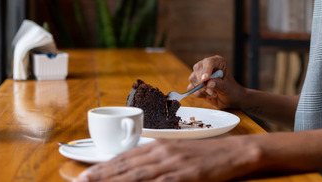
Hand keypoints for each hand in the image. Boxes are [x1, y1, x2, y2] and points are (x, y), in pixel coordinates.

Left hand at [74, 137, 257, 181]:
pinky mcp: (185, 176)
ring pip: (137, 176)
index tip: (84, 175)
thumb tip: (138, 170)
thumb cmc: (209, 155)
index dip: (103, 168)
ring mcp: (173, 164)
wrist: (236, 151)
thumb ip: (159, 161)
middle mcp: (162, 152)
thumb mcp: (180, 153)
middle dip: (101, 176)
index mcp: (160, 145)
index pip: (125, 157)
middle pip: (125, 167)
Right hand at [188, 55, 246, 109]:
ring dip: (202, 89)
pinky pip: (191, 88)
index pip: (209, 62)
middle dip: (203, 83)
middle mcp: (207, 66)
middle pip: (197, 69)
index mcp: (218, 62)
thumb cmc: (231, 90)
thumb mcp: (228, 88)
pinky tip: (207, 95)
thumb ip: (219, 85)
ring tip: (213, 93)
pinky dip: (198, 93)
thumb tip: (209, 83)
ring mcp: (200, 74)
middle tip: (212, 92)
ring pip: (193, 79)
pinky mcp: (196, 83)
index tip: (205, 79)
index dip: (206, 70)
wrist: (229, 99)